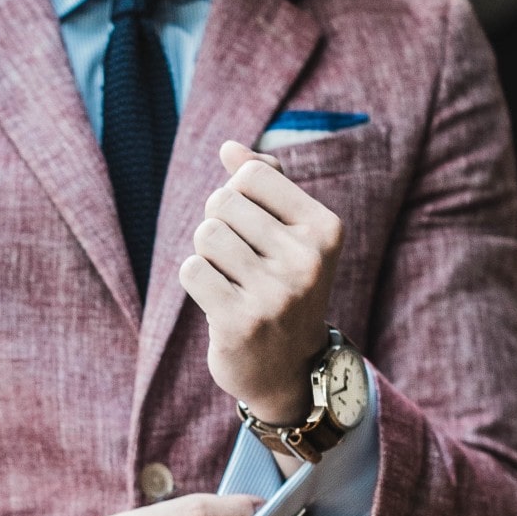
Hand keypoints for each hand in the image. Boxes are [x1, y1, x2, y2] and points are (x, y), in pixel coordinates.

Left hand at [179, 140, 345, 424]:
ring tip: (231, 280)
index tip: (253, 229)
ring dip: (206, 254)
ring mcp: (275, 293)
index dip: (237, 195)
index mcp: (325, 229)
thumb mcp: (290, 233)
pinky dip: (196, 281)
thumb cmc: (284, 286)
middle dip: (219, 225)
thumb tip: (229, 147)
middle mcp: (307, 260)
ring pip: (205, 235)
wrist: (289, 368)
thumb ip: (266, 183)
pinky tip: (219, 301)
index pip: (251, 175)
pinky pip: (191, 270)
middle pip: (222, 202)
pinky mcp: (240, 322)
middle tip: (240, 262)